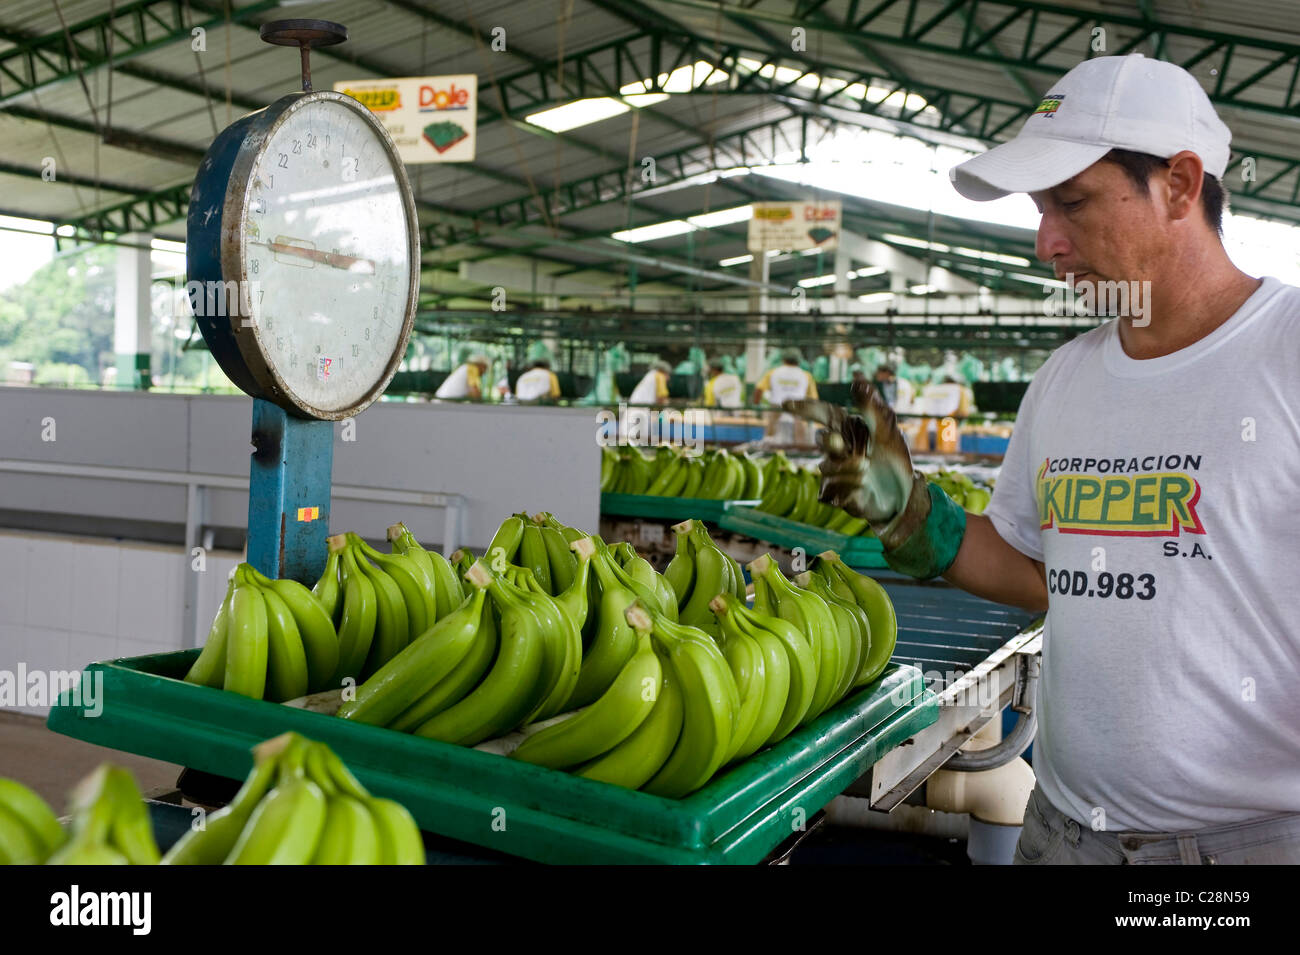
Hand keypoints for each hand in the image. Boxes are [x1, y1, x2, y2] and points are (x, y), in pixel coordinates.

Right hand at [783, 378, 917, 525]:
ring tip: (867, 472)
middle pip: (821, 439)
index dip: (804, 407)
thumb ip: (873, 408)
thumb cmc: (897, 462)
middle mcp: (839, 447)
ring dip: (848, 469)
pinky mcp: (834, 492)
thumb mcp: (889, 433)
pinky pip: (828, 489)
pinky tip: (861, 489)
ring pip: (825, 467)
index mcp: (850, 429)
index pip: (823, 413)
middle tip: (848, 446)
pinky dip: (846, 489)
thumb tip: (857, 380)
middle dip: (832, 443)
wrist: (902, 498)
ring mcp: (834, 470)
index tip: (785, 403)